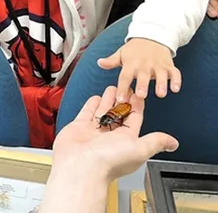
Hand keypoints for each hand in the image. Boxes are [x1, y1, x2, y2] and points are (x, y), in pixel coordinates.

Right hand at [51, 86, 178, 181]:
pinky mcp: (80, 127)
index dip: (137, 106)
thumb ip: (156, 141)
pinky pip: (87, 113)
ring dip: (109, 99)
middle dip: (123, 101)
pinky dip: (92, 105)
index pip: (135, 119)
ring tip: (113, 88)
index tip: (139, 95)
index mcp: (127, 140)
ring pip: (104, 111)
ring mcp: (95, 131)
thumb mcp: (140, 148)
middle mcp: (111, 137)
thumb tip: (173, 143)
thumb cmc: (108, 160)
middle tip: (126, 87)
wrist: (80, 164)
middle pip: (119, 114)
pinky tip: (96, 98)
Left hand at [97, 38, 179, 101]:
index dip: (122, 87)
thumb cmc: (134, 50)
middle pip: (143, 76)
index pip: (125, 76)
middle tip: (141, 95)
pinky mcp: (169, 65)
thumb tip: (99, 63)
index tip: (120, 99)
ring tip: (161, 94)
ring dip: (161, 84)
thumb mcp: (121, 54)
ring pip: (161, 74)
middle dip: (143, 85)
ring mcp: (158, 65)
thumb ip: (111, 61)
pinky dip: (176, 80)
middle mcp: (144, 65)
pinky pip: (175, 73)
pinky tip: (176, 89)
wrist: (152, 36)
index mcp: (131, 64)